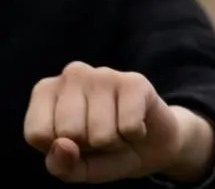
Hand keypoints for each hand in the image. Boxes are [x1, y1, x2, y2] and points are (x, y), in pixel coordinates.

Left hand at [24, 63, 214, 183]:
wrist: (149, 145)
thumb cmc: (102, 152)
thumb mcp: (73, 168)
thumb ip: (59, 165)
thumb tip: (63, 144)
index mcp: (46, 91)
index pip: (38, 133)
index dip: (59, 149)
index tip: (73, 140)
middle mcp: (73, 74)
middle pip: (68, 131)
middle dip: (88, 145)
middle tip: (99, 134)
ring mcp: (104, 74)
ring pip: (100, 133)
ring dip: (113, 142)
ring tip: (118, 129)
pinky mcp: (135, 81)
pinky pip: (128, 126)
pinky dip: (133, 134)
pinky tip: (136, 122)